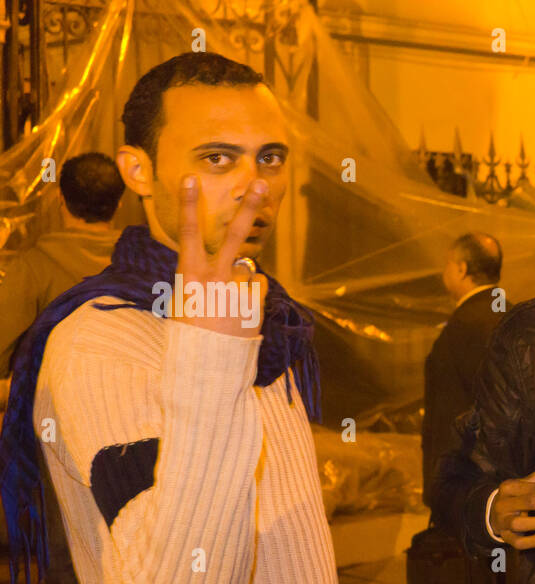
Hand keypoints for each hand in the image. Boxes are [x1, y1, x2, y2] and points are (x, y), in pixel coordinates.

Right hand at [173, 174, 267, 337]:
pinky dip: (253, 293)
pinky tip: (241, 310)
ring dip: (242, 279)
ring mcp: (238, 290)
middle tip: (261, 183)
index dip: (188, 203)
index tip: (191, 177)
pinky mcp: (256, 304)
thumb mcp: (184, 299)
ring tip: (228, 302)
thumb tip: (230, 264)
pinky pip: (259, 286)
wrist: (206, 364)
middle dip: (249, 207)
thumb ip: (204, 276)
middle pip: (235, 235)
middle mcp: (216, 278)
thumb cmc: (189, 331)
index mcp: (190, 275)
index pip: (188, 232)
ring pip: (248, 268)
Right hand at [489, 469, 534, 550]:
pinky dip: (533, 541)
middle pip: (530, 501)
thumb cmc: (517, 497)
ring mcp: (503, 521)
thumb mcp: (527, 484)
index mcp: (510, 487)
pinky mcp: (506, 537)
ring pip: (518, 523)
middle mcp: (504, 503)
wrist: (494, 513)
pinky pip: (518, 542)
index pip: (534, 488)